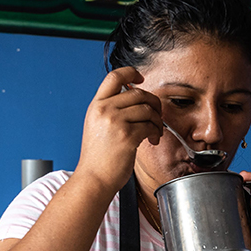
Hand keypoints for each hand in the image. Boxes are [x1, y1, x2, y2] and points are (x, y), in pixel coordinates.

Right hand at [76, 67, 162, 193]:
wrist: (93, 178)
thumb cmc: (98, 157)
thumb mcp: (96, 125)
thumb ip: (111, 110)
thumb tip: (136, 99)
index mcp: (96, 105)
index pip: (114, 76)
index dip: (130, 72)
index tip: (140, 78)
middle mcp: (104, 110)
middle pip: (138, 93)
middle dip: (153, 104)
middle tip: (156, 116)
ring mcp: (115, 122)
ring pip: (148, 109)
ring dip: (157, 121)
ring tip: (155, 132)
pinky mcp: (127, 135)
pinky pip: (150, 126)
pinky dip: (156, 132)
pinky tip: (152, 140)